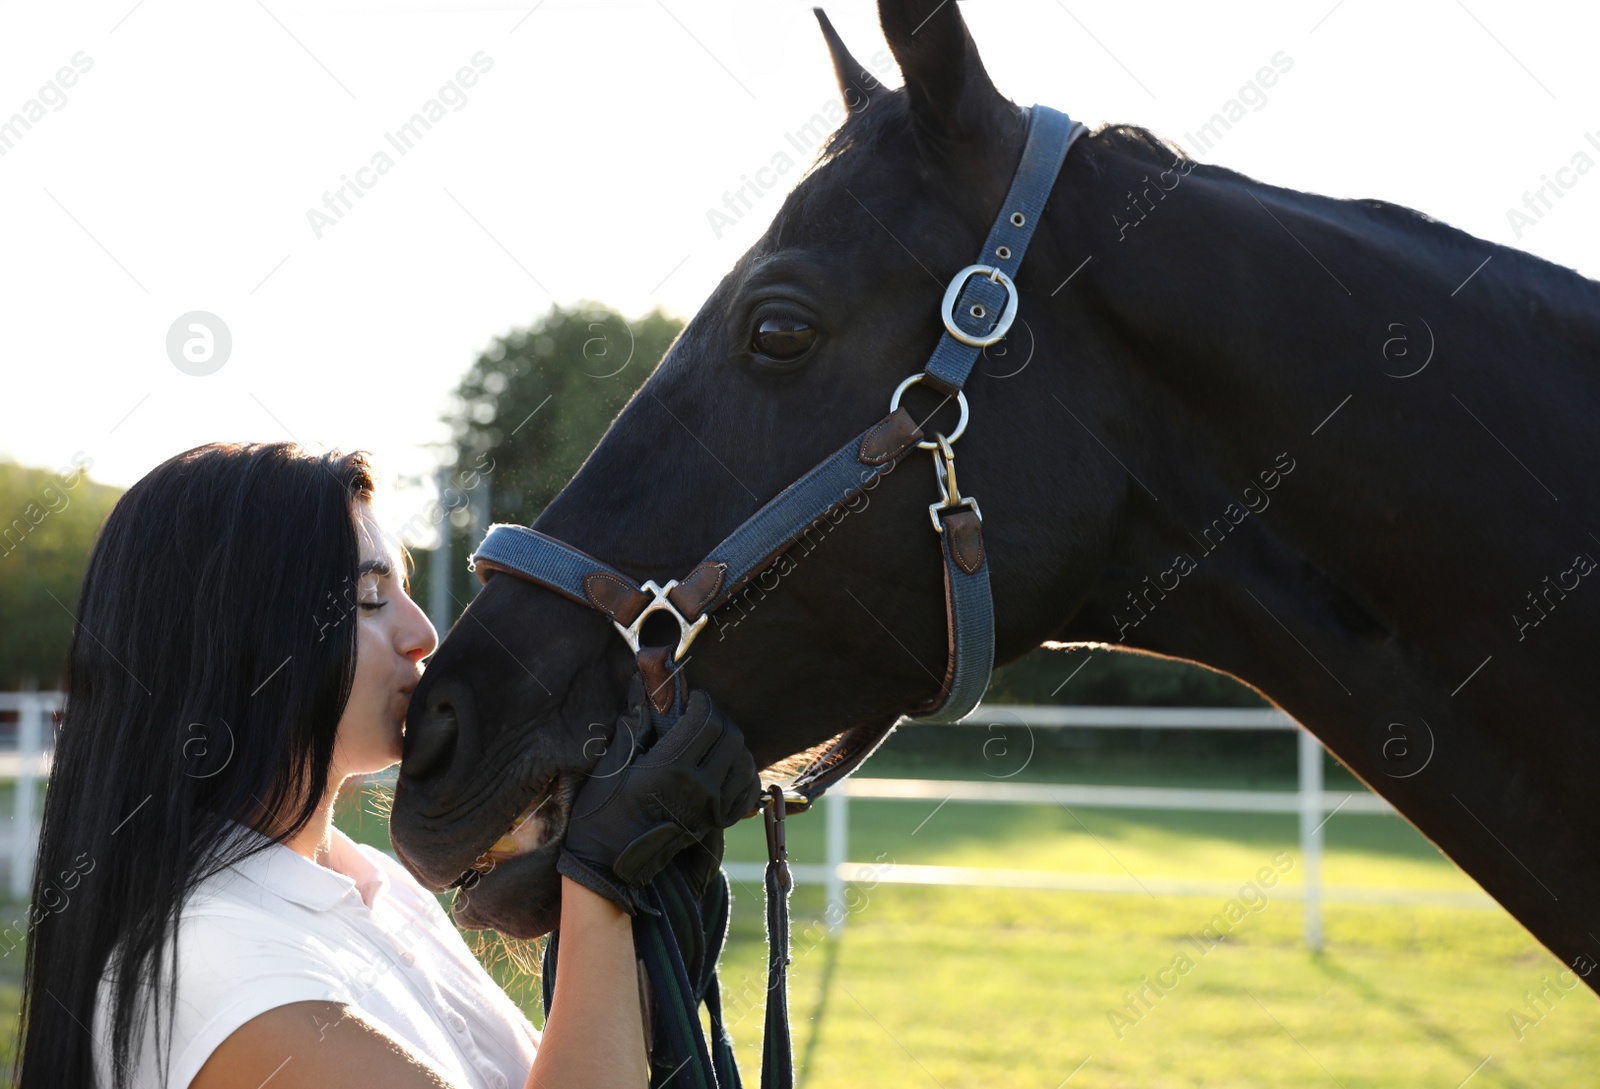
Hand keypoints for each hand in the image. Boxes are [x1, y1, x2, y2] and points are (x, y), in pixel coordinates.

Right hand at [557, 677, 761, 914]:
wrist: (607, 867)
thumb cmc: (601, 815)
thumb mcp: (610, 766)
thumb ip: (632, 725)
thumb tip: (641, 689)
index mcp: (672, 768)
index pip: (708, 721)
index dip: (703, 702)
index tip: (692, 698)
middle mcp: (699, 787)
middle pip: (731, 738)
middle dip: (719, 719)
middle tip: (701, 715)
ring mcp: (711, 808)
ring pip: (744, 763)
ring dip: (732, 745)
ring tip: (712, 741)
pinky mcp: (715, 824)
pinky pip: (745, 791)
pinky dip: (742, 774)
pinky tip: (725, 768)